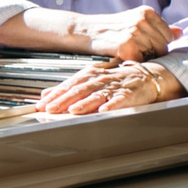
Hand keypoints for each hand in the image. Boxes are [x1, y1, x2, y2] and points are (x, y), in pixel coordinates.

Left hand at [38, 60, 184, 113]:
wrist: (146, 76)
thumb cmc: (115, 80)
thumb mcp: (89, 81)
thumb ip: (68, 87)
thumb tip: (45, 94)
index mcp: (89, 76)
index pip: (69, 84)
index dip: (55, 94)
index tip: (42, 104)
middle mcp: (100, 80)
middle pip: (80, 90)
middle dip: (64, 100)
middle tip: (51, 109)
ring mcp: (115, 86)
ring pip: (98, 94)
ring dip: (85, 103)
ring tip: (73, 110)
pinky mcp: (129, 94)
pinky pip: (120, 100)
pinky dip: (112, 105)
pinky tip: (105, 111)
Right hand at [74, 6, 173, 61]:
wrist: (84, 31)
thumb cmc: (110, 29)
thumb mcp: (135, 22)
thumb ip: (159, 27)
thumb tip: (180, 33)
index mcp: (147, 12)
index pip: (167, 35)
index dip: (158, 44)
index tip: (144, 46)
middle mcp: (143, 20)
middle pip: (163, 45)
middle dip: (153, 52)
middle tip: (135, 52)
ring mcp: (135, 33)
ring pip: (154, 54)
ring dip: (144, 58)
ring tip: (128, 53)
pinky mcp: (126, 46)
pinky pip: (142, 61)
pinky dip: (135, 63)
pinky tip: (124, 57)